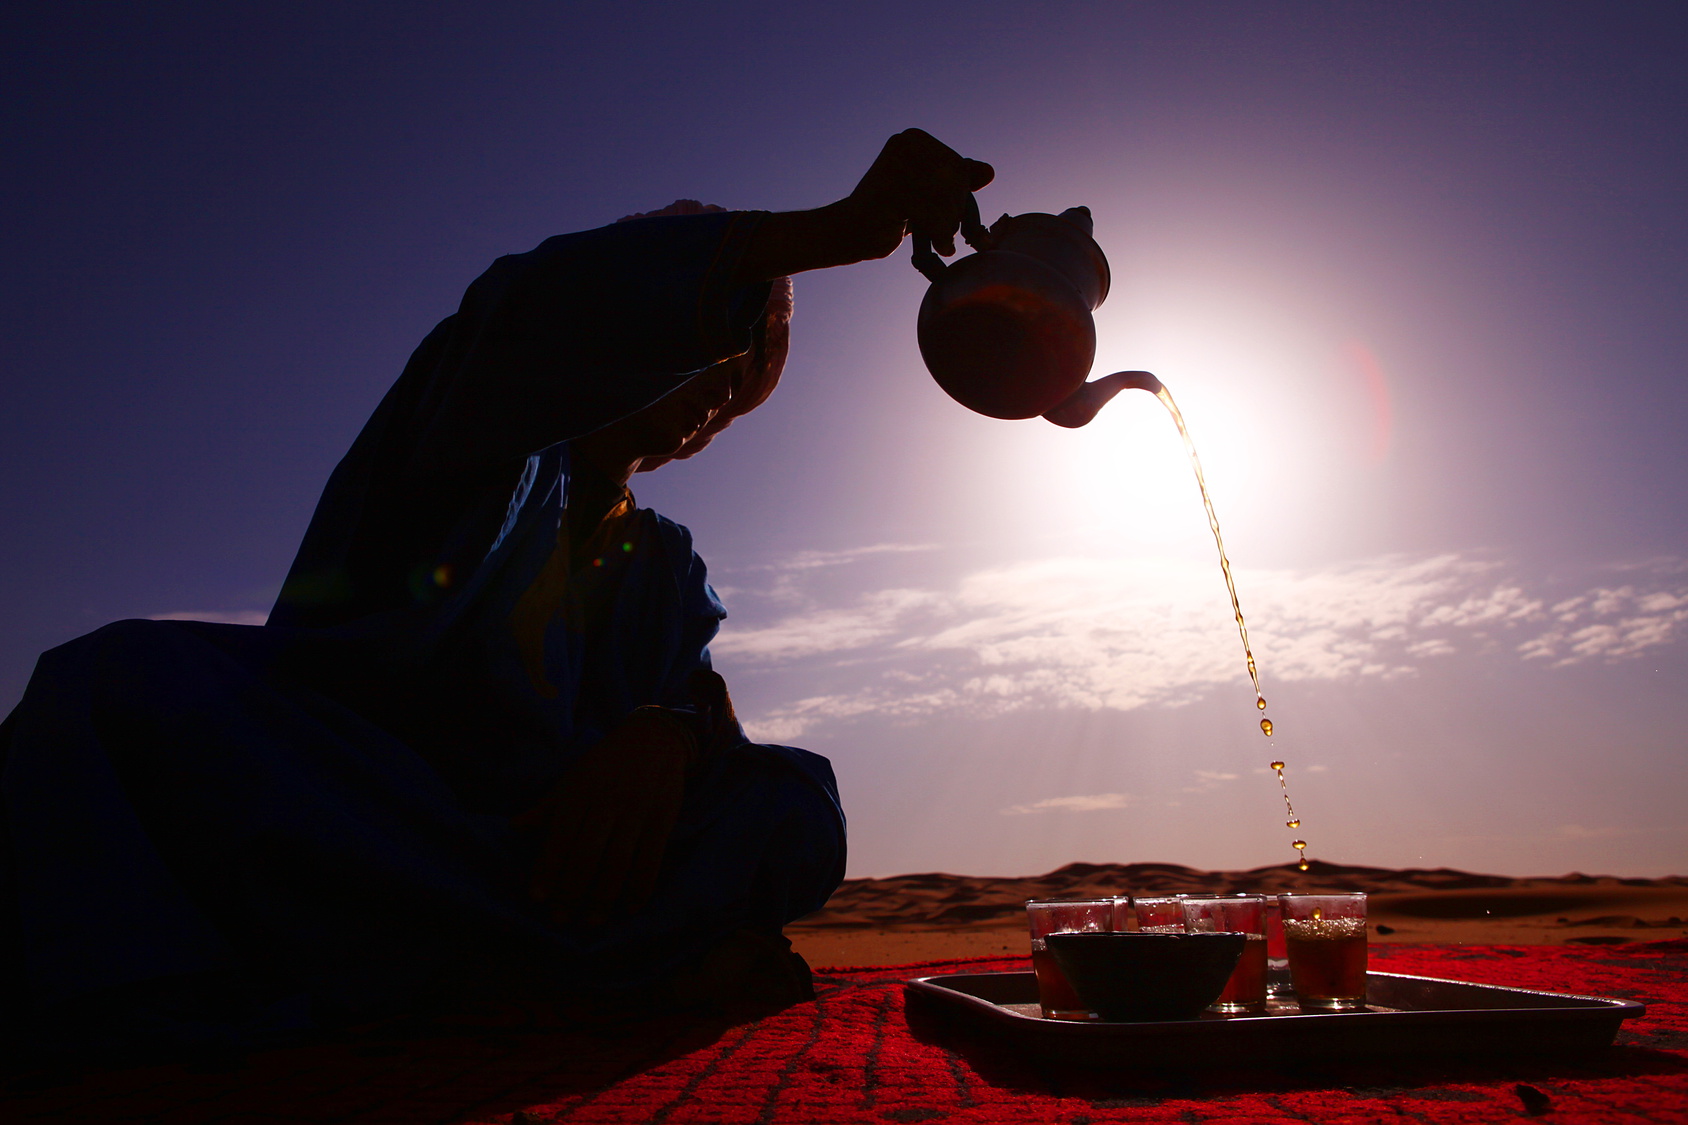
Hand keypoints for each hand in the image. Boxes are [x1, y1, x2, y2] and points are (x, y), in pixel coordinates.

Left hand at [514, 706, 697, 922]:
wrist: (656, 738)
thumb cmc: (607, 762)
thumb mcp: (574, 777)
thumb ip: (547, 806)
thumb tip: (514, 826)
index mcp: (580, 792)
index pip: (560, 837)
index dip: (547, 869)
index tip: (537, 897)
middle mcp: (607, 803)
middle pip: (587, 855)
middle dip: (571, 891)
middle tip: (559, 918)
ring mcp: (637, 812)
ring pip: (618, 863)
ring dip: (603, 897)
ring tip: (590, 921)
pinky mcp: (662, 820)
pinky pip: (650, 860)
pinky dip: (640, 888)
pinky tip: (629, 908)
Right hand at [735, 129, 994, 281]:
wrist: (847, 232)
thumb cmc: (889, 213)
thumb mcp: (927, 194)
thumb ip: (956, 181)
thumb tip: (990, 172)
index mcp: (912, 139)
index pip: (957, 166)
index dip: (963, 196)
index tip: (960, 219)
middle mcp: (902, 143)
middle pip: (953, 180)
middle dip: (957, 212)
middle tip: (953, 234)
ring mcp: (894, 163)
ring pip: (943, 197)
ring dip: (949, 226)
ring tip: (945, 244)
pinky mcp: (888, 188)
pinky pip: (930, 213)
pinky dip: (939, 233)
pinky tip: (941, 248)